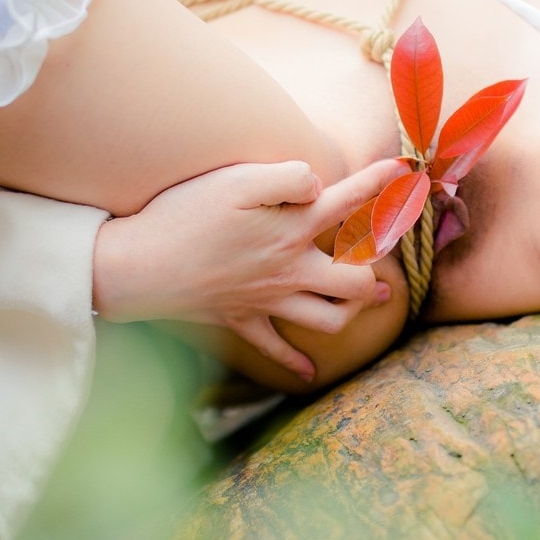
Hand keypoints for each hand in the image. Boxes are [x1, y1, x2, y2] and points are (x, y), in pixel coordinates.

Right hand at [91, 158, 404, 380]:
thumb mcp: (234, 181)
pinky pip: (275, 349)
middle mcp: (288, 270)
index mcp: (290, 230)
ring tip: (370, 299)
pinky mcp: (238, 319)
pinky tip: (311, 371)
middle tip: (386, 257)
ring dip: (352, 312)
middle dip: (377, 269)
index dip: (379, 183)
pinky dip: (296, 362)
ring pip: (327, 319)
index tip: (402, 169)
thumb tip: (319, 182)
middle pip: (355, 281)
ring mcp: (265, 300)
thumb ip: (286, 177)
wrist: (137, 269)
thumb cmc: (183, 216)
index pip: (348, 204)